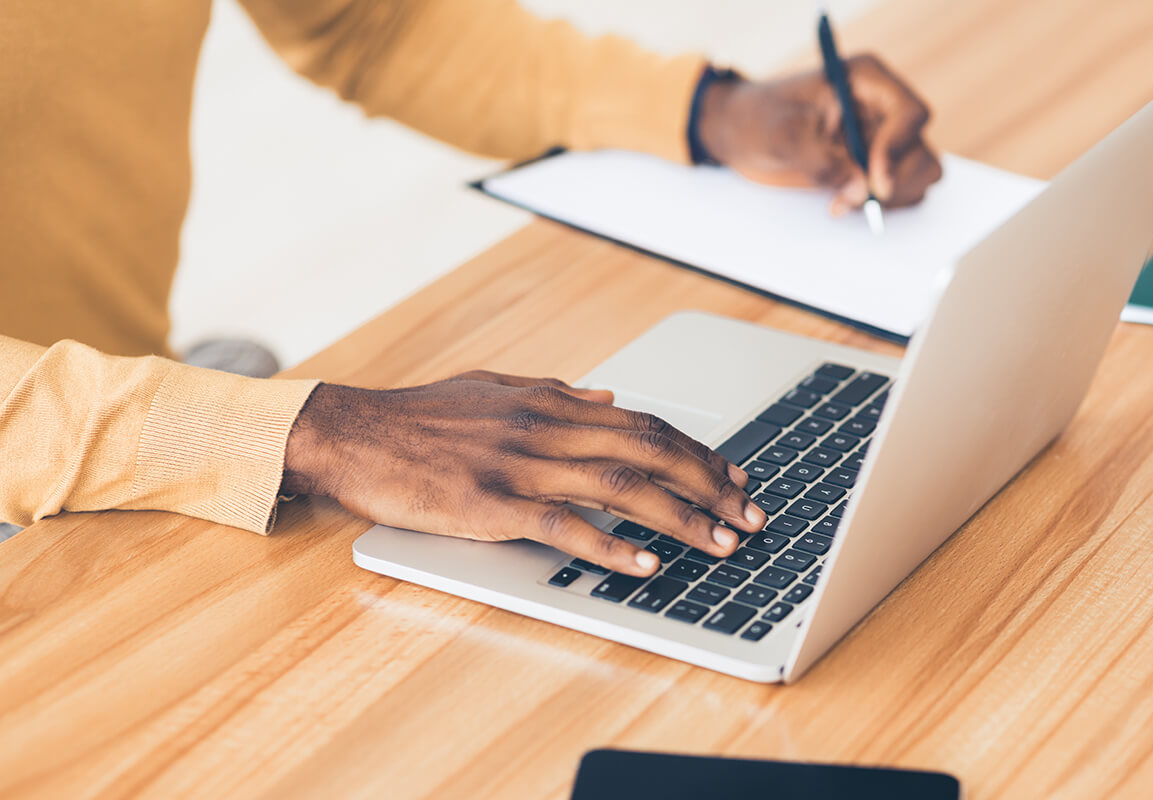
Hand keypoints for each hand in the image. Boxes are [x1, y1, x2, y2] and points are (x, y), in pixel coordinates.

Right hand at [282, 371, 766, 575]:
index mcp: (551, 403)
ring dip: (679, 517)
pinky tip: (645, 564)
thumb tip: (610, 400)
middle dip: (709, 484)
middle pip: (648, 452)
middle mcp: (545, 428)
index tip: (733, 477)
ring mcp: (520, 465)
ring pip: (620, 486)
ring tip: (720, 543)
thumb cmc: (421, 417)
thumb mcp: (495, 389)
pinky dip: (610, 545)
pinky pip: (564, 525)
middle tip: (749, 515)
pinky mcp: (492, 504)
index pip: (645, 424)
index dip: (697, 451)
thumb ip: (557, 393)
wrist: (355, 434)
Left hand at [697, 54, 941, 212]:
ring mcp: (882, 137)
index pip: (910, 114)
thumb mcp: (782, 136)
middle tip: (851, 200)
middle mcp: (882, 107)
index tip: (874, 181)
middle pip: (920, 150)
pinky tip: (842, 202)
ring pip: (920, 172)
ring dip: (889, 196)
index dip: (898, 149)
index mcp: (866, 81)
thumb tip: (861, 190)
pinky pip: (901, 189)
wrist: (738, 132)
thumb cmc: (757, 119)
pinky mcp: (874, 164)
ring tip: (842, 201)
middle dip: (891, 182)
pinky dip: (879, 204)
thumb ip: (822, 161)